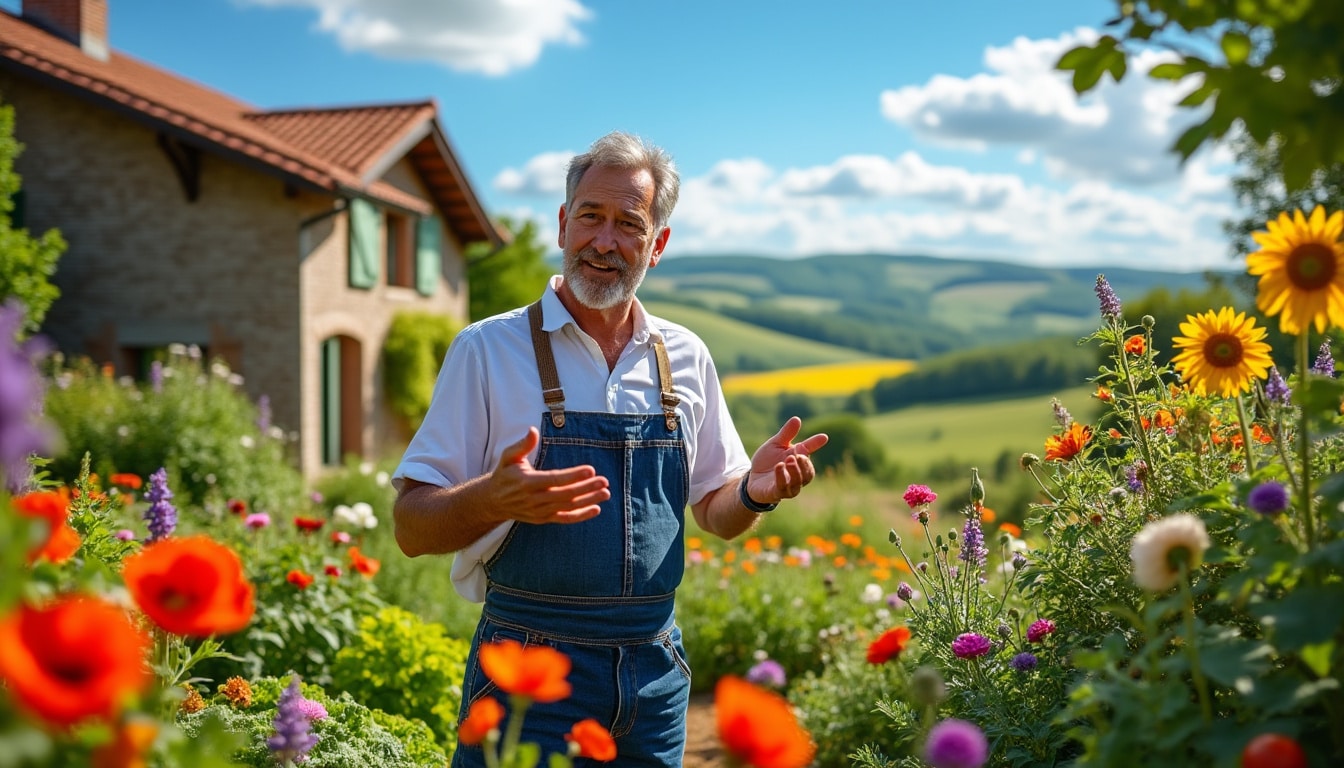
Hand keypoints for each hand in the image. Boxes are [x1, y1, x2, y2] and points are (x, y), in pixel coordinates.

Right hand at [489, 428, 609, 523]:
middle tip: (604, 481)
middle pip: (565, 494)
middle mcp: (534, 499)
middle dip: (586, 488)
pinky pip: (564, 518)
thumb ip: (522, 445)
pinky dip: (581, 516)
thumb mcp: (508, 457)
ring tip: (605, 493)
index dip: (573, 476)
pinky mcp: (543, 519)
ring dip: (588, 501)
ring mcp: (539, 511)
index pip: (554, 479)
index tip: (591, 469)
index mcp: (527, 482)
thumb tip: (533, 430)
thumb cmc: (504, 474)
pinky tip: (596, 509)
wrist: (493, 502)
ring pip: (567, 507)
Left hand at [745, 417, 828, 505]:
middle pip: (808, 473)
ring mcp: (788, 485)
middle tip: (799, 454)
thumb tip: (797, 419)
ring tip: (789, 460)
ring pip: (798, 482)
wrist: (752, 478)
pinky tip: (779, 466)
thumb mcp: (775, 444)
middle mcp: (797, 474)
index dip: (816, 444)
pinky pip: (783, 488)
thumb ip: (786, 434)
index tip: (824, 437)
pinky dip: (782, 477)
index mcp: (798, 460)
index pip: (809, 451)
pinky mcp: (777, 493)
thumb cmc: (767, 461)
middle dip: (805, 464)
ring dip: (795, 471)